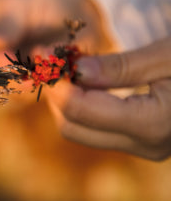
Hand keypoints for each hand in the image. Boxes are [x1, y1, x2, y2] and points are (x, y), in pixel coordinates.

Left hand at [47, 37, 170, 160]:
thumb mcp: (167, 55)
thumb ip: (120, 67)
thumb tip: (75, 71)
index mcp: (152, 124)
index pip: (79, 109)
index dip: (55, 82)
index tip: (43, 53)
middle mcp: (145, 145)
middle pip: (71, 126)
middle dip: (55, 92)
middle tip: (48, 58)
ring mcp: (143, 147)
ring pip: (80, 131)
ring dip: (66, 99)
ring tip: (64, 65)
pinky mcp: (141, 142)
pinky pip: (96, 128)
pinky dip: (82, 105)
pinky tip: (82, 78)